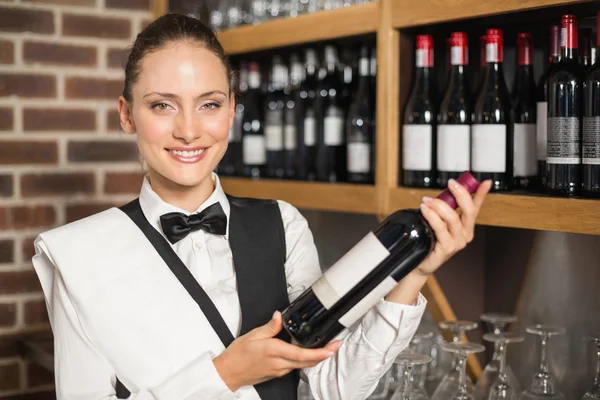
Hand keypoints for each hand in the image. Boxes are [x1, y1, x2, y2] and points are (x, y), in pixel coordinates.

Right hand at [213, 311, 341, 391]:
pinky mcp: (278, 373)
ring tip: (326, 347)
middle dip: (324, 354)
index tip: (331, 348)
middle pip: (307, 361)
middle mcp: (279, 363)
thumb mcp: (253, 335)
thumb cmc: (238, 354)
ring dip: (316, 357)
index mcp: (274, 351)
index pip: (302, 354)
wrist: (228, 372)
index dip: (319, 353)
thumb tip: (280, 315)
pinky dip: (305, 359)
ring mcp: (280, 370)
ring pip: (303, 364)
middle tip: (336, 345)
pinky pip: (295, 366)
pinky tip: (308, 352)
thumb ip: (270, 326)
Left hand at [415, 178, 491, 275]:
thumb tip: (447, 189)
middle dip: (460, 194)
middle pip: (469, 211)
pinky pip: (440, 228)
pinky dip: (432, 216)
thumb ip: (446, 208)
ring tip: (427, 200)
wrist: (421, 262)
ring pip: (452, 218)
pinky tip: (425, 210)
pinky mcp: (447, 248)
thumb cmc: (430, 240)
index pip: (476, 207)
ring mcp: (457, 242)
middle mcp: (465, 234)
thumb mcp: (439, 221)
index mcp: (466, 226)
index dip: (481, 194)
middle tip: (450, 183)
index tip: (486, 182)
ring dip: (439, 205)